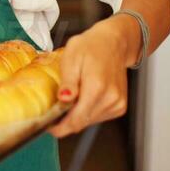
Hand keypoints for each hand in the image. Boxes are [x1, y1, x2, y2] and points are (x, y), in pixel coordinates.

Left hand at [48, 17, 136, 137]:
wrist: (113, 42)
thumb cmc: (91, 46)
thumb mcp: (71, 57)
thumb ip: (67, 81)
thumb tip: (63, 100)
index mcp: (97, 87)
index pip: (77, 120)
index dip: (60, 127)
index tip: (48, 127)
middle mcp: (110, 98)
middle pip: (82, 122)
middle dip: (66, 119)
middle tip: (55, 108)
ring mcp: (117, 103)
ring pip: (90, 121)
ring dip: (78, 115)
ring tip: (72, 96)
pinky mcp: (120, 106)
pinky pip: (98, 116)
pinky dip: (88, 111)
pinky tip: (85, 96)